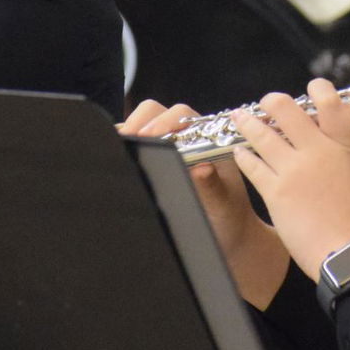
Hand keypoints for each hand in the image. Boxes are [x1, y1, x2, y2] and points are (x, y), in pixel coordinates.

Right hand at [120, 98, 288, 306]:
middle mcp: (190, 138)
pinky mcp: (160, 161)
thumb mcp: (224, 204)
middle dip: (139, 122)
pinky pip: (142, 145)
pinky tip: (120, 154)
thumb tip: (201, 167)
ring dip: (131, 130)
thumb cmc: (231, 218)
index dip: (162, 121)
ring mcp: (173, 148)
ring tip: (119, 145)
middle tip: (126, 140)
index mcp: (209, 139)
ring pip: (146, 124)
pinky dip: (129, 145)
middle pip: (158, 112)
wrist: (231, 236)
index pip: (181, 115)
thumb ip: (213, 185)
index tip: (147, 136)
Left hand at [227, 79, 349, 283]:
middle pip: (287, 110)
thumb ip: (346, 147)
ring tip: (239, 117)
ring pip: (262, 134)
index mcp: (342, 145)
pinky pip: (252, 165)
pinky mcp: (275, 191)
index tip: (310, 88)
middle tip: (266, 103)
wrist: (347, 251)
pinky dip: (243, 155)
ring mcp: (293, 170)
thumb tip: (337, 128)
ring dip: (247, 122)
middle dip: (272, 102)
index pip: (330, 103)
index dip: (318, 88)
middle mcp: (316, 151)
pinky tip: (239, 151)